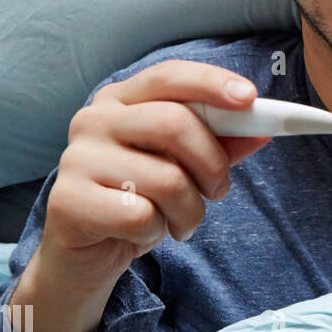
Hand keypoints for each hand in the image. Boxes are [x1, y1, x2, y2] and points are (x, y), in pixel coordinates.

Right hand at [13, 61, 271, 331]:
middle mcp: (93, 120)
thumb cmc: (139, 199)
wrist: (86, 255)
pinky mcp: (68, 201)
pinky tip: (143, 234)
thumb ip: (219, 144)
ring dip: (189, 210)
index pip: (169, 76)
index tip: (250, 98)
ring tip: (179, 221)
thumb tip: (263, 129)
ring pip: (166, 179)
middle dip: (213, 164)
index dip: (211, 83)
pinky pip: (141, 215)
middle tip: (218, 190)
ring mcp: (77, 159)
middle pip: (175, 124)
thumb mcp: (183, 167)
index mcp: (121, 100)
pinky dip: (156, 231)